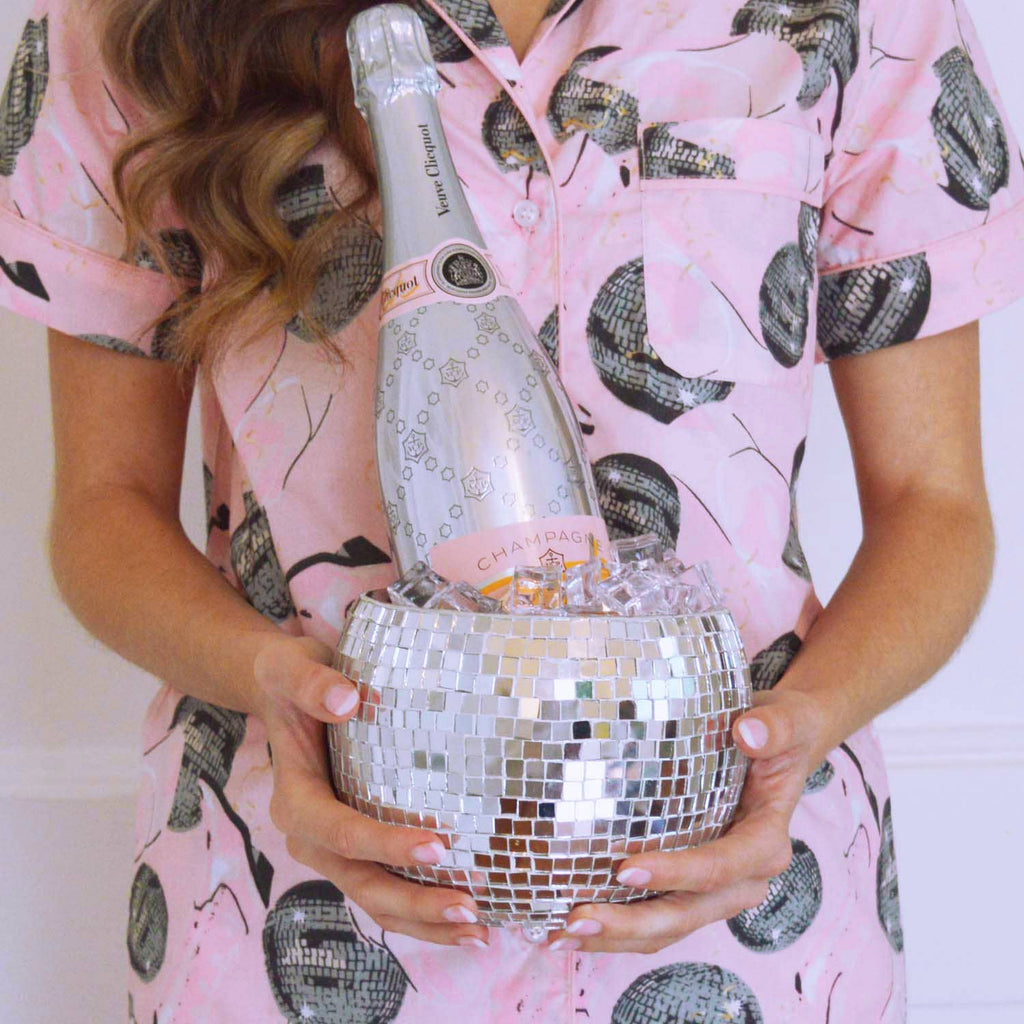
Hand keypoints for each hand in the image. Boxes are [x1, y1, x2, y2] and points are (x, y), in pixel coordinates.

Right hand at [252, 634, 489, 948]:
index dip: (385, 843)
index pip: (339, 831)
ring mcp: (333, 847)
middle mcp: (310, 834)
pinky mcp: (356, 847)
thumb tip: (349, 701)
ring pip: (376, 899)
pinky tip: (466, 917)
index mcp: (293, 799)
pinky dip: (422, 909)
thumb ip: (311, 683)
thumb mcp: (290, 668)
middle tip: (469, 906)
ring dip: (424, 921)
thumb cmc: (292, 678)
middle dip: (415, 902)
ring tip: (478, 930)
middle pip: (361, 882)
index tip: (438, 844)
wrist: (285, 691)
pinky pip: (387, 888)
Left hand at [543, 687, 830, 953]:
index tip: (624, 868)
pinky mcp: (696, 889)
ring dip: (617, 936)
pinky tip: (574, 929)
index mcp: (765, 843)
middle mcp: (745, 878)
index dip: (675, 873)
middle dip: (632, 923)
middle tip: (575, 920)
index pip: (719, 867)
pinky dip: (619, 929)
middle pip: (687, 913)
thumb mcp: (787, 723)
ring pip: (668, 928)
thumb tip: (747, 732)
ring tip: (563, 935)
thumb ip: (774, 727)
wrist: (781, 748)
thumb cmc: (780, 736)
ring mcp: (719, 890)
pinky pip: (658, 919)